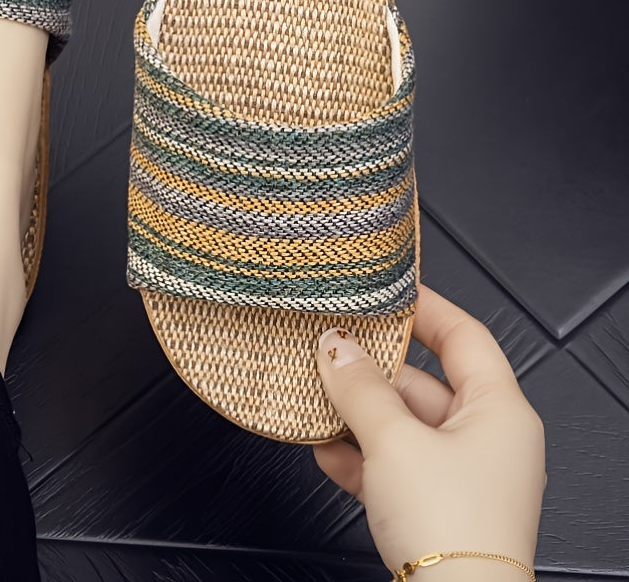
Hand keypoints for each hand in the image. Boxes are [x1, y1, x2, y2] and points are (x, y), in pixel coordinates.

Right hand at [315, 285, 545, 577]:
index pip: (465, 336)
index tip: (387, 290)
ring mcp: (462, 476)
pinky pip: (395, 465)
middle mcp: (487, 439)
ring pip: (403, 426)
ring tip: (317, 399)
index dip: (425, 308)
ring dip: (358, 415)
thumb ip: (359, 386)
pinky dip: (360, 455)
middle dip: (372, 371)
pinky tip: (326, 449)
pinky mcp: (437, 508)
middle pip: (424, 382)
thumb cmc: (450, 527)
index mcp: (499, 410)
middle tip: (331, 349)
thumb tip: (334, 346)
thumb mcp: (394, 440)